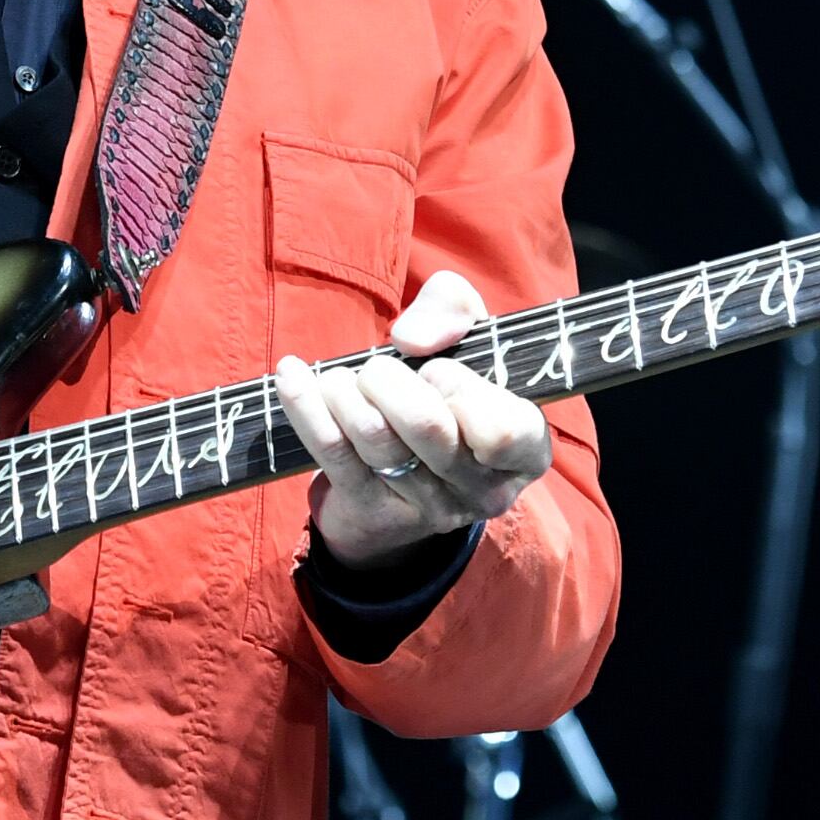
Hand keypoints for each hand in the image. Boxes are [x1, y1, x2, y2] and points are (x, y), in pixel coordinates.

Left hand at [275, 272, 553, 568]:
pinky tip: (292, 376)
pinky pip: (334, 453)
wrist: (411, 467)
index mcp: (527, 450)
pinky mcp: (374, 511)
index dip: (462, 391)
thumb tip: (411, 339)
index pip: (502, 430)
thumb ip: (454, 308)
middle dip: (389, 381)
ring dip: (345, 393)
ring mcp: (430, 509)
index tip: (437, 371)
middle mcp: (485, 489)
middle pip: (428, 430)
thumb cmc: (452, 387)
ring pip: (377, 441)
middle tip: (377, 369)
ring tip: (340, 378)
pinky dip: (307, 406)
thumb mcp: (470, 335)